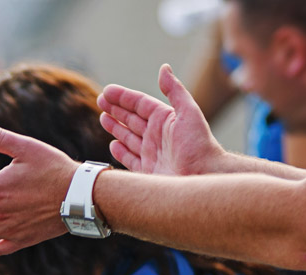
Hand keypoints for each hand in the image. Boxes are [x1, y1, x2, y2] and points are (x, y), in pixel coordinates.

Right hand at [97, 64, 226, 175]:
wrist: (204, 176)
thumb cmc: (199, 145)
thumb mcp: (189, 113)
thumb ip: (175, 90)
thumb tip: (164, 68)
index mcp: (165, 119)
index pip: (140, 104)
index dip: (123, 97)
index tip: (107, 91)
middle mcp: (157, 135)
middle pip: (132, 118)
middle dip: (116, 109)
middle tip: (100, 100)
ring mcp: (151, 154)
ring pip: (128, 137)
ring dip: (115, 127)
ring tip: (103, 118)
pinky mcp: (148, 172)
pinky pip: (130, 159)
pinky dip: (120, 152)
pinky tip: (113, 144)